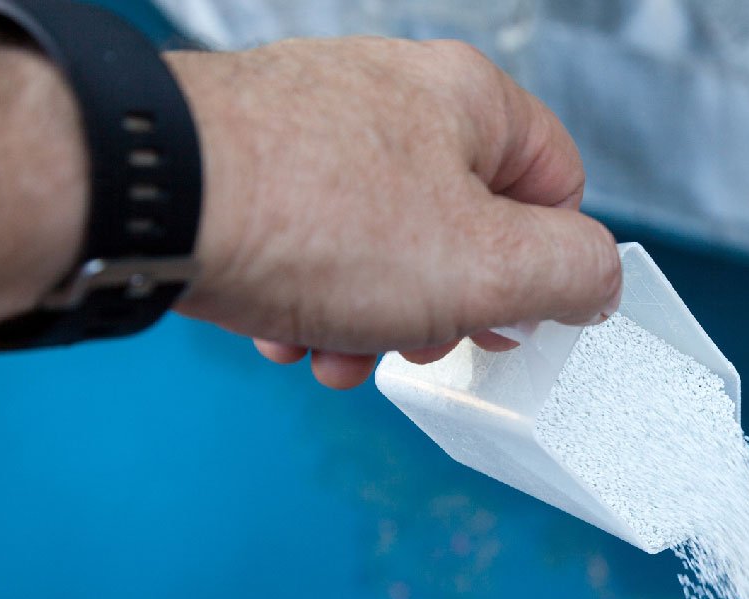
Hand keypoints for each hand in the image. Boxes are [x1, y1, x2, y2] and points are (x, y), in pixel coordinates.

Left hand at [165, 38, 620, 388]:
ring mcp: (318, 124)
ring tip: (332, 351)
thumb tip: (597, 283)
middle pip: (463, 224)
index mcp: (470, 103)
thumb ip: (573, 276)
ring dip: (370, 317)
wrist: (150, 197)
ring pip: (383, 242)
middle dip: (442, 308)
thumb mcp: (488, 268)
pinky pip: (312, 238)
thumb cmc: (316, 220)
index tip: (513, 320)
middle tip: (416, 344)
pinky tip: (282, 329)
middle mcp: (396, 97)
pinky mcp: (254, 159)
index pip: (557, 185)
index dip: (547, 268)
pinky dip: (309, 294)